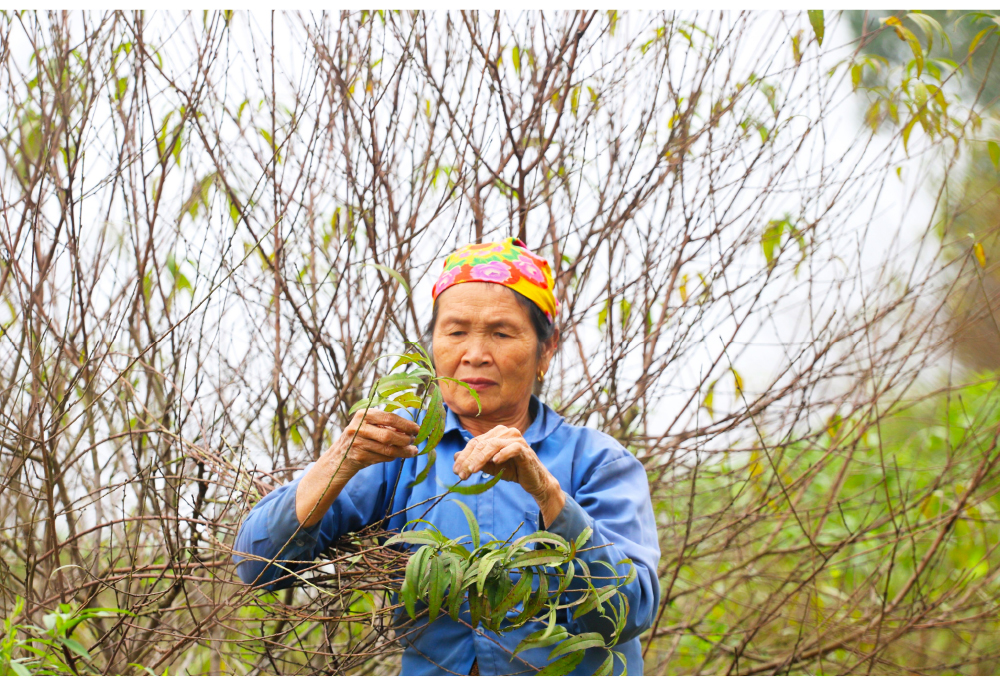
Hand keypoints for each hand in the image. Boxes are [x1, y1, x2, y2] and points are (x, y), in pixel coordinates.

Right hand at [296, 409, 418, 526]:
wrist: (339, 457)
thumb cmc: (360, 437)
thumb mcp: (369, 425)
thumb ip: (386, 424)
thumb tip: (412, 429)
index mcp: (363, 414)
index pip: (389, 418)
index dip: (406, 424)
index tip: (417, 429)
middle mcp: (358, 427)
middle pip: (389, 435)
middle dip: (405, 439)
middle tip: (414, 441)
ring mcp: (357, 443)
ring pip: (387, 449)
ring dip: (403, 451)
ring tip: (413, 451)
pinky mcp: (359, 457)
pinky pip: (383, 458)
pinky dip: (393, 457)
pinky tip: (398, 455)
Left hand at [452, 425, 564, 526]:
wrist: (534, 480)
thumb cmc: (512, 470)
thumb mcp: (490, 466)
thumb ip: (475, 460)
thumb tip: (455, 456)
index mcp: (496, 434)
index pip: (475, 442)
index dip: (464, 456)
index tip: (456, 470)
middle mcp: (506, 432)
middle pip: (482, 444)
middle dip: (469, 459)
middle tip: (461, 474)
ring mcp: (516, 439)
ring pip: (493, 445)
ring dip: (481, 459)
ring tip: (472, 470)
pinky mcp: (525, 449)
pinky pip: (513, 448)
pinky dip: (503, 454)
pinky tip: (495, 462)